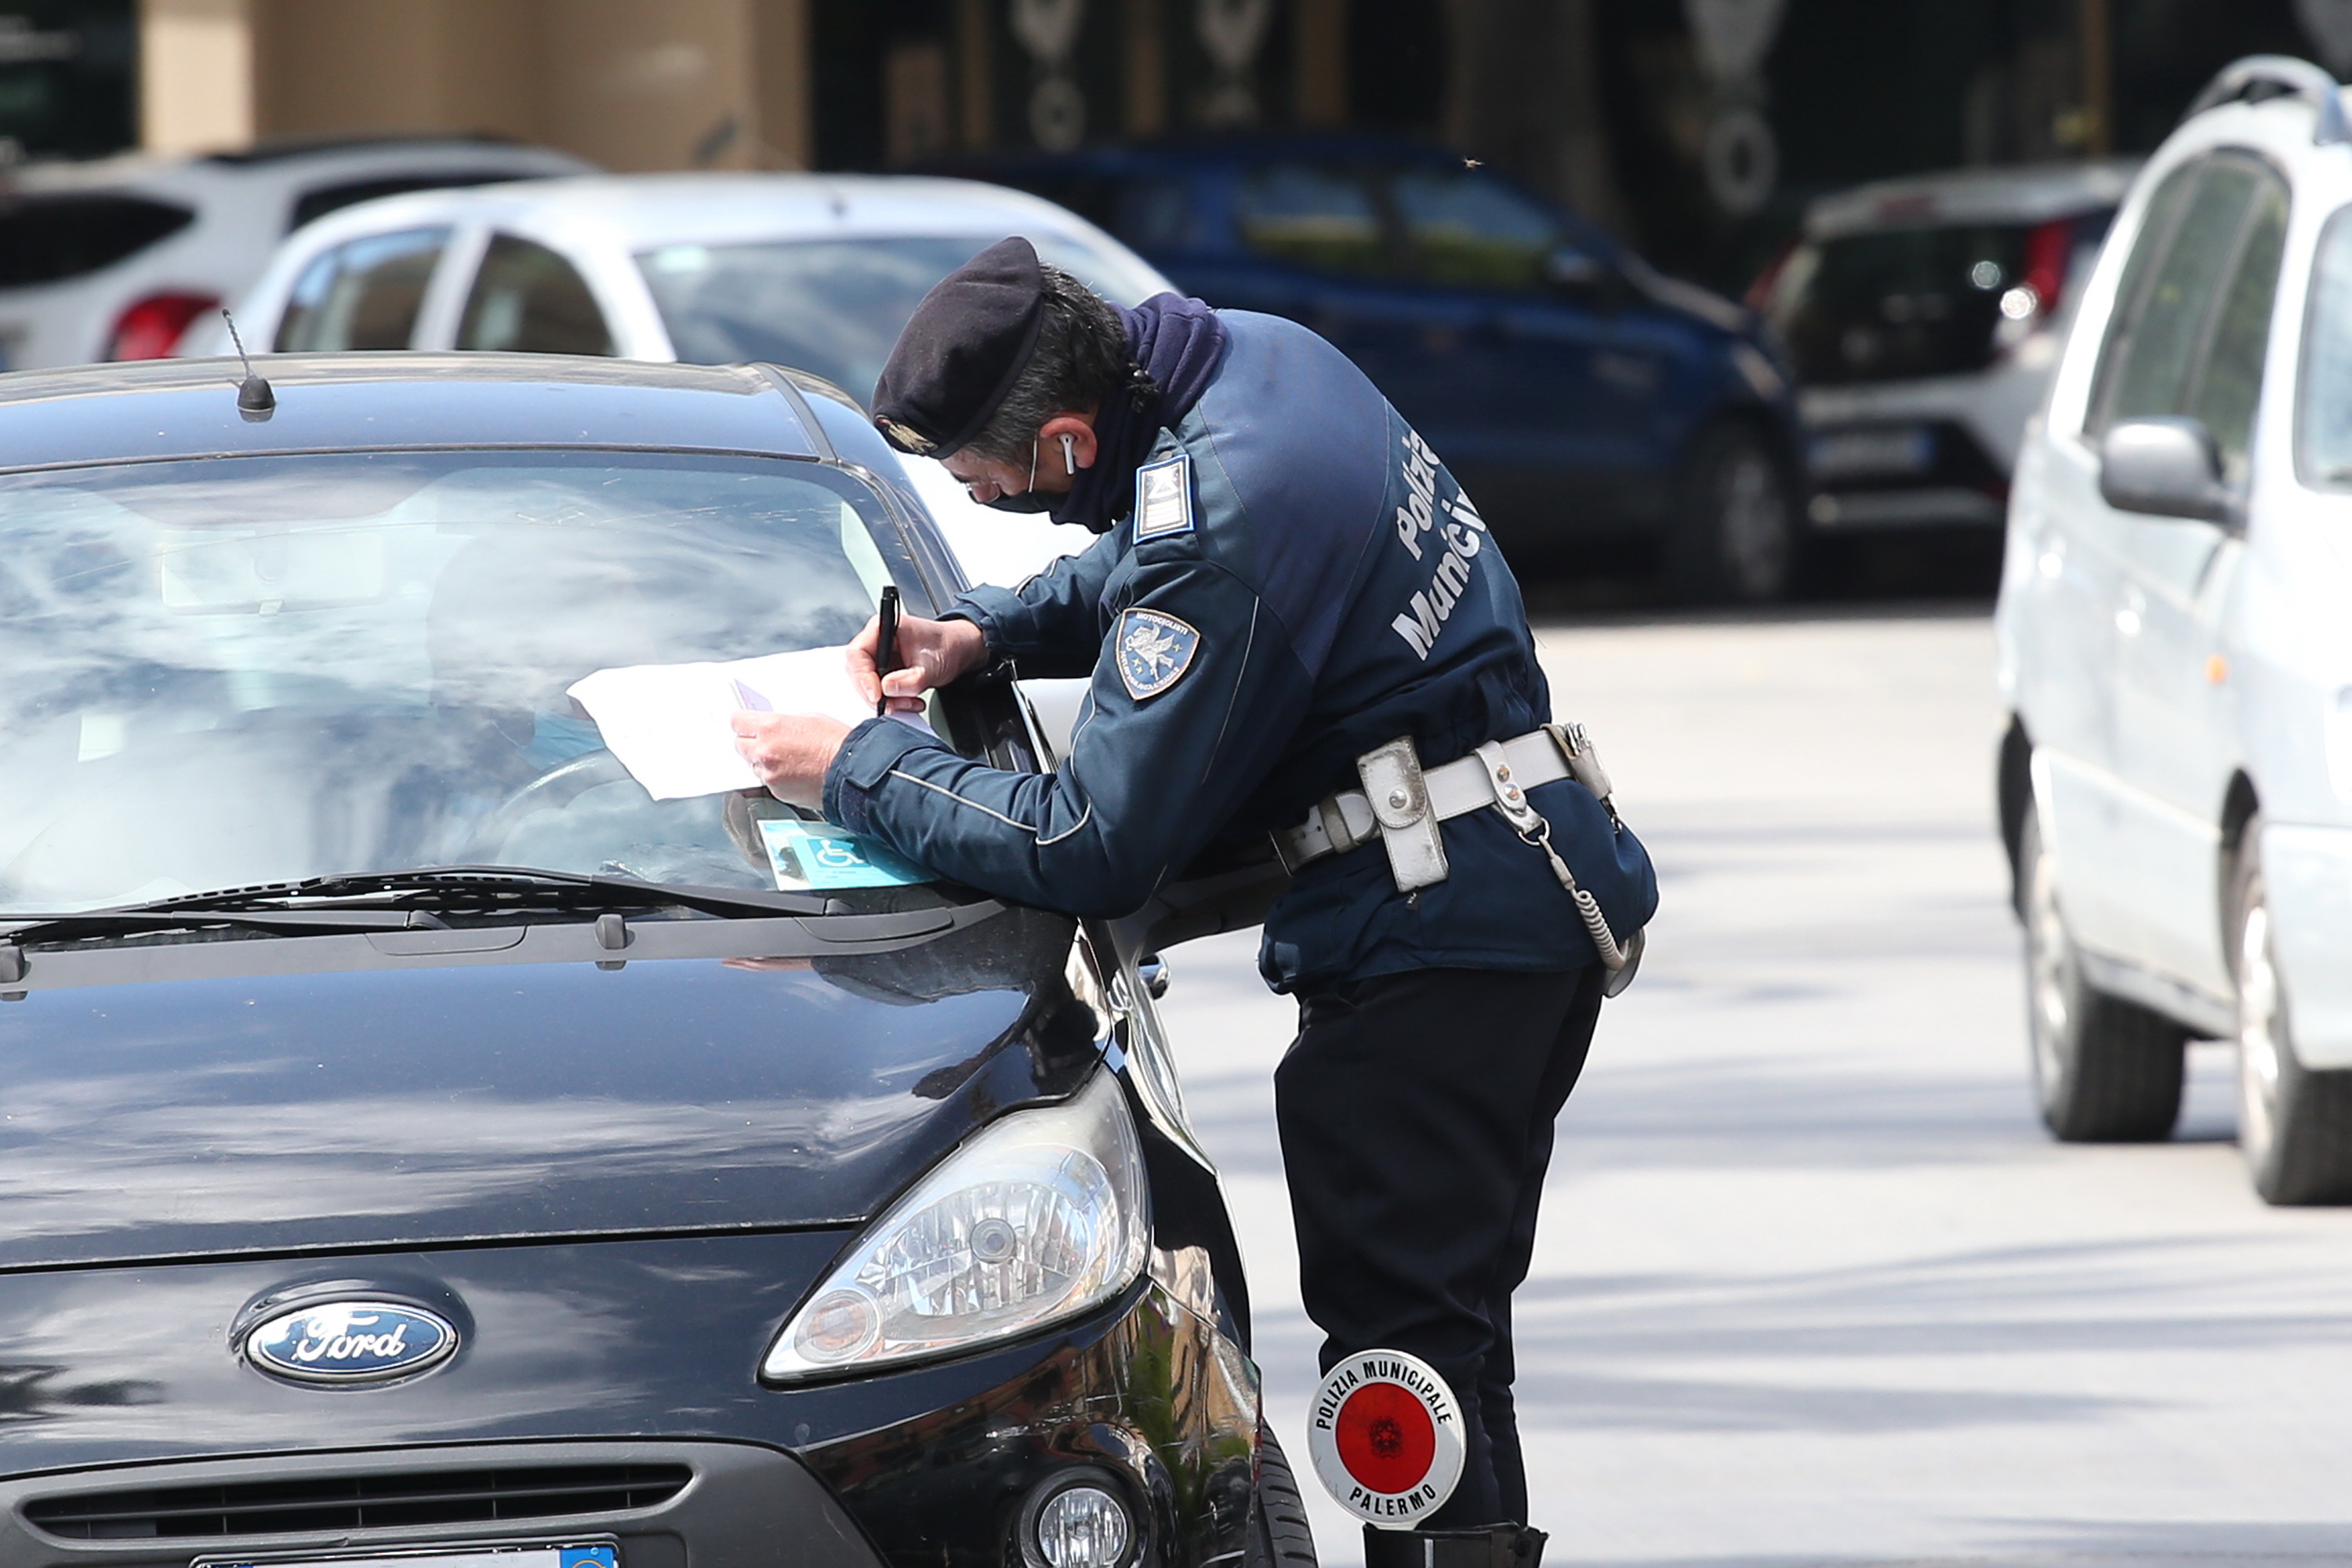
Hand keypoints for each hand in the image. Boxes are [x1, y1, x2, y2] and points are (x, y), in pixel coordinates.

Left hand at [732, 711, 851, 808]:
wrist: (851, 772)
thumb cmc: (837, 744)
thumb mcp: (809, 718)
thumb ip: (783, 723)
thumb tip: (774, 727)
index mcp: (770, 728)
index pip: (737, 721)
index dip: (744, 722)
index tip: (748, 723)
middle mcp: (764, 751)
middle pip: (740, 744)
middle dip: (752, 742)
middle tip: (768, 742)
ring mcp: (769, 774)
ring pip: (753, 765)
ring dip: (763, 761)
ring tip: (787, 759)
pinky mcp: (777, 791)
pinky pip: (767, 781)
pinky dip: (776, 777)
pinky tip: (794, 772)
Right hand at [847, 613, 988, 708]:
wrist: (958, 651)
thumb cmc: (946, 647)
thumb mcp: (932, 666)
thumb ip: (910, 679)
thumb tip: (886, 689)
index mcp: (884, 627)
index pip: (857, 653)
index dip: (862, 676)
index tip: (877, 695)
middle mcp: (877, 641)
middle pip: (858, 671)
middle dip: (875, 693)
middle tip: (892, 705)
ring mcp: (879, 657)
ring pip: (867, 684)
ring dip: (886, 700)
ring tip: (910, 702)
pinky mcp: (884, 671)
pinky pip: (879, 690)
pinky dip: (892, 701)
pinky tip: (909, 701)